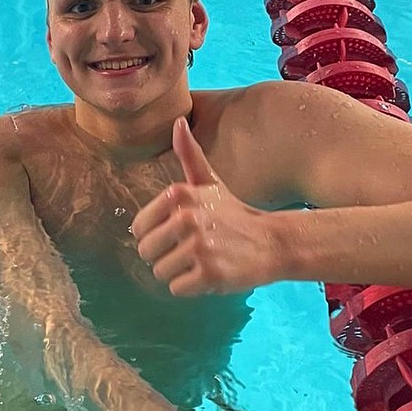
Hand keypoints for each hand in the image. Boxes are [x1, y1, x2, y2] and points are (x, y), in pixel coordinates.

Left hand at [133, 117, 284, 294]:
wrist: (273, 242)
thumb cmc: (235, 214)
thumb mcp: (210, 182)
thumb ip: (189, 154)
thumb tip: (177, 121)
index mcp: (179, 194)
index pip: (138, 229)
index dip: (156, 235)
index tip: (180, 233)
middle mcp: (186, 218)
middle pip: (146, 253)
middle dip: (166, 257)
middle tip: (194, 250)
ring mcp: (199, 247)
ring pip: (160, 273)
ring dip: (180, 273)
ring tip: (204, 261)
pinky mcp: (209, 274)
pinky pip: (177, 289)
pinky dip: (192, 288)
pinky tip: (212, 273)